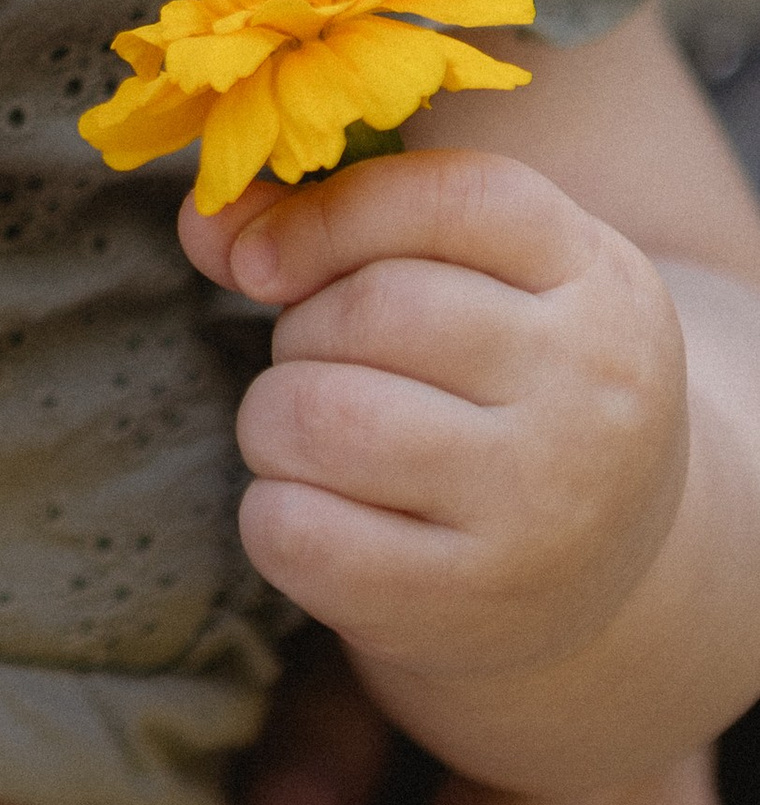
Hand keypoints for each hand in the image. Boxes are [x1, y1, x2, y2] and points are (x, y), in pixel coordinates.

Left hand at [181, 152, 688, 695]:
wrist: (601, 579)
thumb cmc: (497, 393)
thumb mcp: (472, 286)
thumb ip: (335, 228)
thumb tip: (204, 218)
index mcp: (599, 282)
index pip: (452, 200)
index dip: (328, 215)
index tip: (259, 259)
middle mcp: (590, 390)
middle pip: (375, 309)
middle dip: (302, 331)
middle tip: (323, 369)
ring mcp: (538, 505)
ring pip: (320, 416)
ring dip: (273, 419)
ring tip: (311, 438)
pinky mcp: (467, 604)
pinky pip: (295, 530)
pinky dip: (271, 514)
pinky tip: (318, 514)